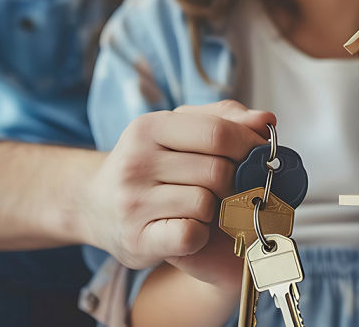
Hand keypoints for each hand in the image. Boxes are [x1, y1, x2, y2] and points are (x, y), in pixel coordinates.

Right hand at [81, 100, 272, 289]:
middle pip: (217, 170)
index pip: (218, 132)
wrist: (93, 205)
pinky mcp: (137, 239)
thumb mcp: (177, 131)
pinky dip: (200, 234)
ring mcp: (132, 202)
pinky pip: (191, 234)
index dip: (249, 145)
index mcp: (149, 127)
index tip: (260, 155)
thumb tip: (265, 120)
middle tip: (227, 186)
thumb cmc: (147, 165)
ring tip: (199, 206)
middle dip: (232, 180)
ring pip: (206, 203)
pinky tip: (188, 227)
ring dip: (213, 208)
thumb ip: (223, 119)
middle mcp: (135, 162)